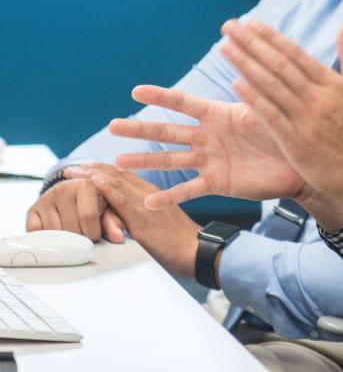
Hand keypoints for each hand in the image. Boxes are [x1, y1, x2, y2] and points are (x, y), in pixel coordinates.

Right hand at [26, 177, 124, 243]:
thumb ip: (114, 222)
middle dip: (80, 238)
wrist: (71, 194)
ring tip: (73, 232)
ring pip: (55, 232)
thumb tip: (118, 238)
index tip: (95, 235)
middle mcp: (63, 188)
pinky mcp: (32, 210)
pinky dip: (47, 238)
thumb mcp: (107, 209)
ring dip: (65, 240)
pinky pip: (37, 232)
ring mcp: (45, 198)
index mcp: (85, 184)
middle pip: (71, 227)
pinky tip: (57, 232)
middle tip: (84, 235)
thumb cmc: (93, 202)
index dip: (93, 232)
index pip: (88, 216)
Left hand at [65, 164, 200, 276]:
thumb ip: (140, 215)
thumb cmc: (179, 241)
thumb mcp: (158, 222)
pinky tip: (94, 181)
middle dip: (93, 170)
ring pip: (117, 183)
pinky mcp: (144, 219)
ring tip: (74, 173)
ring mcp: (147, 204)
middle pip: (118, 175)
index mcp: (154, 193)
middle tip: (72, 168)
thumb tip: (121, 221)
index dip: (103, 170)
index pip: (124, 176)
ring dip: (93, 176)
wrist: (196, 250)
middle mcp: (150, 193)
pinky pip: (123, 200)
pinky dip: (108, 188)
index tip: (86, 167)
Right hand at [110, 85, 304, 208]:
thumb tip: (243, 71)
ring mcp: (210, 160)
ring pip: (171, 159)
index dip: (161, 96)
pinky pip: (189, 190)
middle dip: (140, 128)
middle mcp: (209, 136)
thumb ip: (252, 95)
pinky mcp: (217, 182)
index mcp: (219, 114)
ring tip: (117, 163)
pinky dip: (169, 196)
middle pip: (168, 131)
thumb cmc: (287, 131)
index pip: (184, 102)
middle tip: (112, 125)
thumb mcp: (267, 110)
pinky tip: (147, 203)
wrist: (302, 164)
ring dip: (145, 161)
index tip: (136, 90)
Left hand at [217, 19, 342, 229]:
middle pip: (279, 65)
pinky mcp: (297, 142)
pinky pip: (271, 116)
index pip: (297, 54)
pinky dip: (253, 99)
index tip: (252, 24)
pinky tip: (235, 83)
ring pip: (271, 86)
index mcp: (334, 84)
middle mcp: (319, 97)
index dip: (272, 38)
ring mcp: (307, 119)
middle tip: (229, 27)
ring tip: (225, 48)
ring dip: (245, 65)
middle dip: (251, 44)